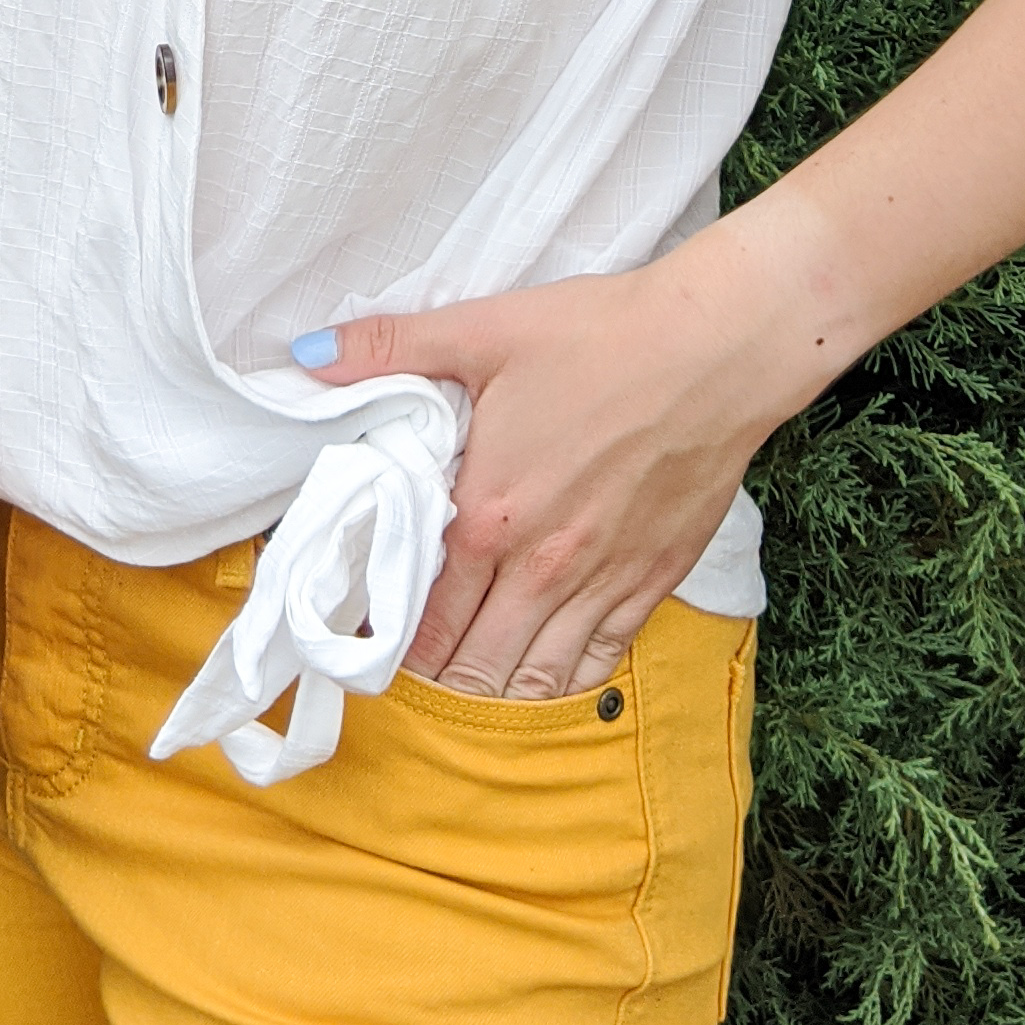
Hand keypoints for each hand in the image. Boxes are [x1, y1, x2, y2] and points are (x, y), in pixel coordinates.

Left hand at [299, 219, 810, 696]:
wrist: (717, 348)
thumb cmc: (601, 335)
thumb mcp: (485, 329)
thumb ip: (390, 347)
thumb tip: (307, 353)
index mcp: (488, 514)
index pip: (423, 614)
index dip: (390, 644)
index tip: (367, 654)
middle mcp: (541, 565)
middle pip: (475, 665)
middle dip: (438, 682)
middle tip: (411, 684)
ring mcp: (602, 581)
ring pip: (536, 678)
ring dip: (497, 695)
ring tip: (468, 694)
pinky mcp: (653, 580)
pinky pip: (600, 660)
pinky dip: (566, 682)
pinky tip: (546, 681)